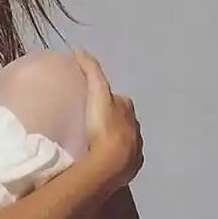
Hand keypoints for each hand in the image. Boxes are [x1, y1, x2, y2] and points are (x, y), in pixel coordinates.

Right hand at [75, 50, 143, 187]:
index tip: (95, 103)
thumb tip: (81, 51)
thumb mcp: (96, 92)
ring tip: (98, 144)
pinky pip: (125, 159)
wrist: (111, 162)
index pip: (120, 100)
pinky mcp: (132, 167)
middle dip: (114, 120)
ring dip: (116, 139)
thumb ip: (91, 71)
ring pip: (126, 139)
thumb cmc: (103, 126)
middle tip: (94, 124)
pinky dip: (117, 157)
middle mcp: (136, 127)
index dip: (109, 99)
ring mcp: (136, 148)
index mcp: (128, 108)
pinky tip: (106, 160)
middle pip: (124, 120)